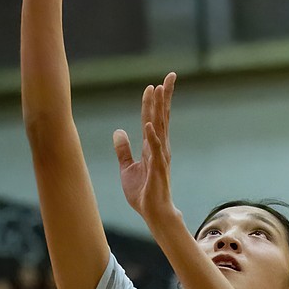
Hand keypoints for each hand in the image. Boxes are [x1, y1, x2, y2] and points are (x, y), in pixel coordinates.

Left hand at [113, 74, 176, 227]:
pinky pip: (156, 150)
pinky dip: (152, 137)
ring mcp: (160, 157)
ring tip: (159, 91)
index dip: (153, 102)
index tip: (154, 84)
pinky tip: (149, 124)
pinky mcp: (158, 169)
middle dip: (164, 97)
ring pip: (160, 128)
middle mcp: (159, 148)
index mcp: (152, 146)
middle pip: (161, 117)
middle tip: (169, 77)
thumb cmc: (143, 192)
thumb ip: (123, 150)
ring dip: (159, 109)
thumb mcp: (127, 168)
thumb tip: (118, 131)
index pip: (153, 119)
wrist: (153, 212)